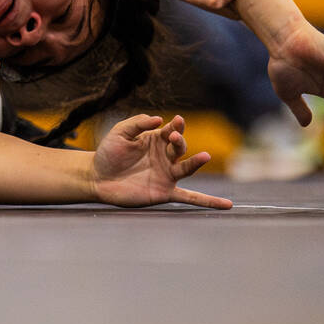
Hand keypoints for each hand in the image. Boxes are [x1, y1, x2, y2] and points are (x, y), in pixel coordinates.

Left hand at [92, 115, 231, 208]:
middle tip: (173, 137)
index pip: (172, 130)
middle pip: (180, 147)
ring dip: (196, 162)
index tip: (177, 120)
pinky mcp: (165, 192)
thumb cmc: (108, 153)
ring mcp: (167, 175)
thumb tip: (159, 118)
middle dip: (179, 141)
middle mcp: (165, 157)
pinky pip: (190, 197)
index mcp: (155, 140)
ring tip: (205, 156)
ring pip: (186, 168)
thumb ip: (138, 123)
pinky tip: (226, 205)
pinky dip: (208, 202)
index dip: (176, 126)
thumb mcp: (120, 132)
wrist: (97, 177)